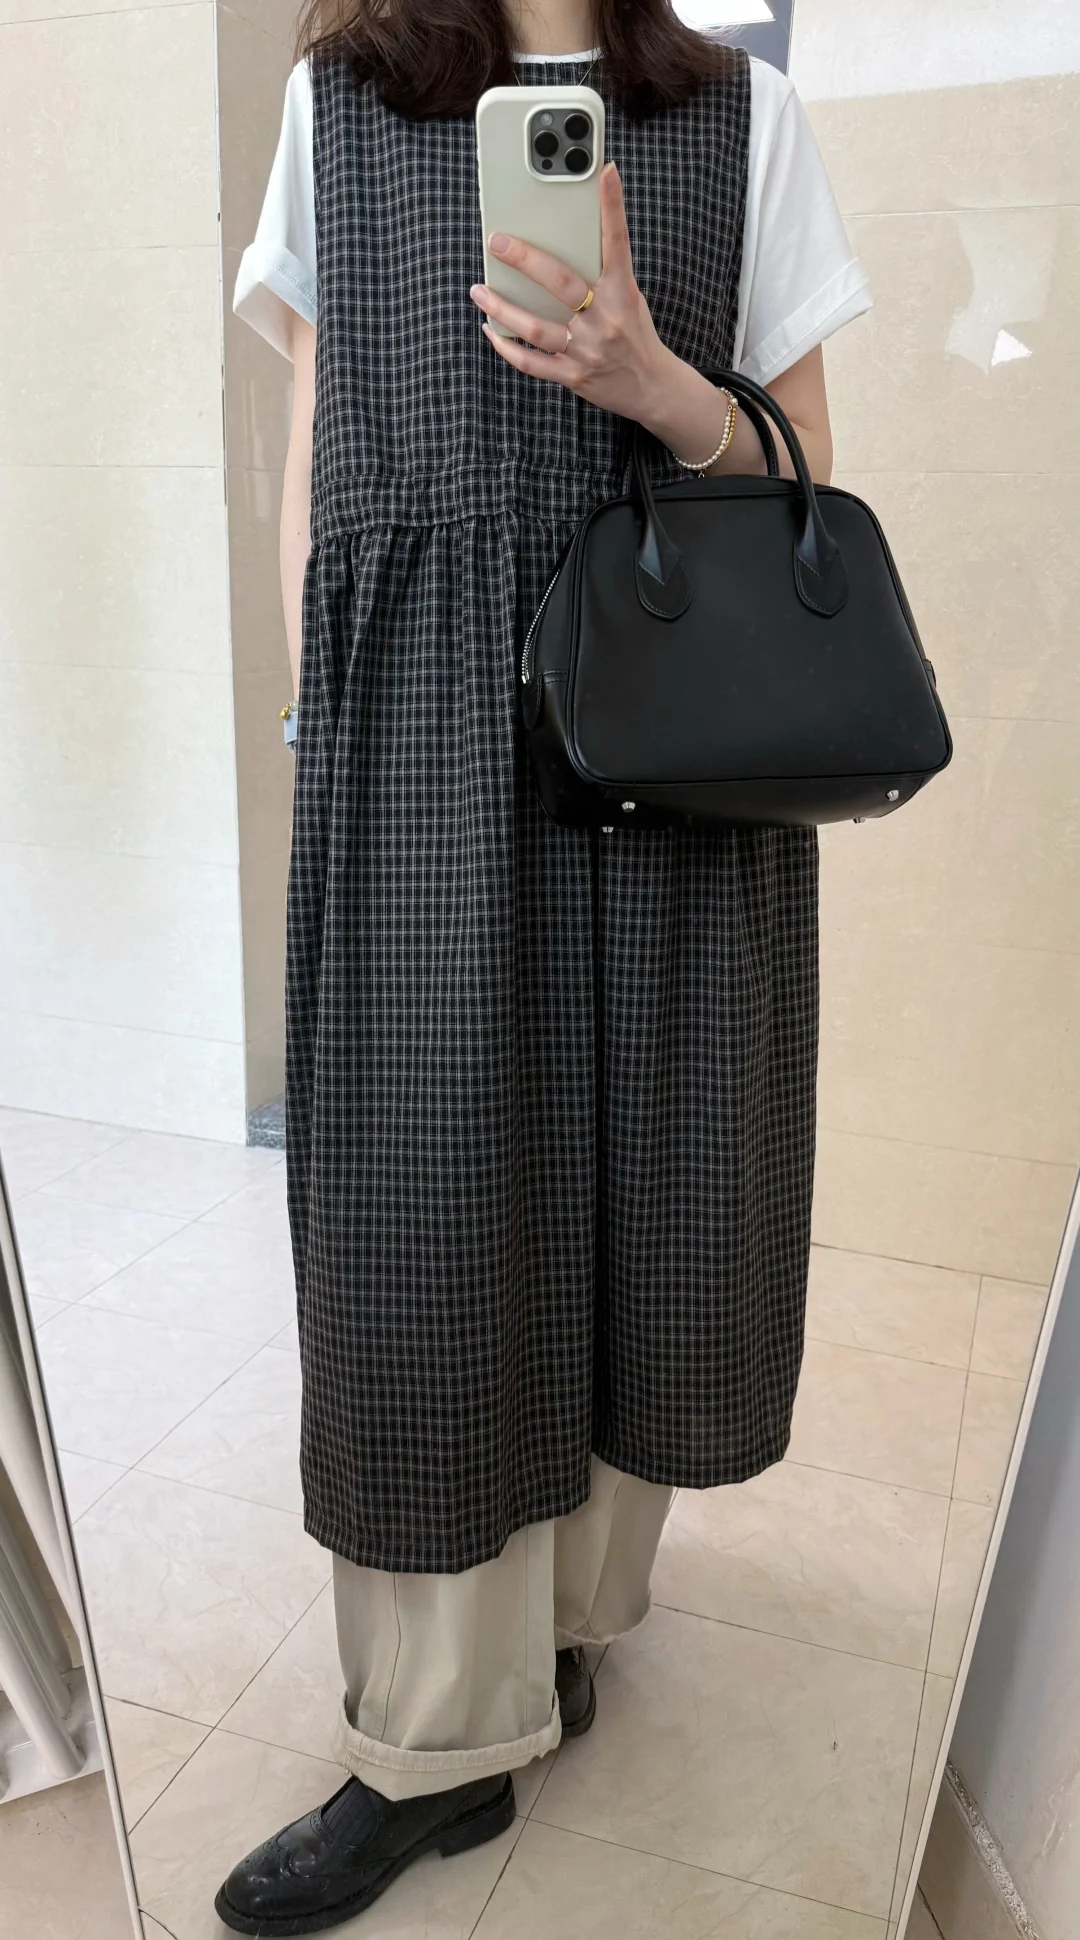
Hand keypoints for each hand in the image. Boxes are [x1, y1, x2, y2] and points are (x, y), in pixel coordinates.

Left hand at [469, 161, 671, 425]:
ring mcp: (587, 350)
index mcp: (622, 293)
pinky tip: (491, 331)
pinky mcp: (574, 376)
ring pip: (536, 328)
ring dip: (502, 309)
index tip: (606, 172)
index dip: (612, 207)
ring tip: (479, 291)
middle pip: (562, 285)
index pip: (617, 243)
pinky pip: (532, 363)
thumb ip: (600, 274)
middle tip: (497, 242)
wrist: (652, 387)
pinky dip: (507, 347)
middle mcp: (604, 320)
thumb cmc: (634, 334)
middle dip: (526, 261)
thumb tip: (561, 242)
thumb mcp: (628, 298)